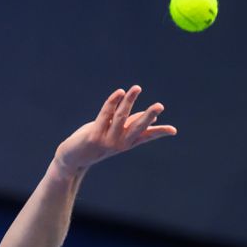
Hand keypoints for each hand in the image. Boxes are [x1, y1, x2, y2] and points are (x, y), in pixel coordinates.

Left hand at [53, 85, 176, 176]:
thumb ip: (132, 124)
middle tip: (159, 106)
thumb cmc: (97, 142)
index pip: (146, 136)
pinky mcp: (93, 136)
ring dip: (128, 101)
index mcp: (126, 142)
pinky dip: (112, 103)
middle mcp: (119, 143)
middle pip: (136, 129)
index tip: (173, 130)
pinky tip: (119, 92)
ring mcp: (106, 141)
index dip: (159, 133)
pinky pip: (104, 115)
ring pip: (120, 117)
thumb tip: (154, 116)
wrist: (72, 158)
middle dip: (147, 116)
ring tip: (137, 88)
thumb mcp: (116, 134)